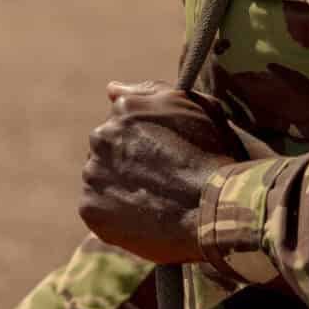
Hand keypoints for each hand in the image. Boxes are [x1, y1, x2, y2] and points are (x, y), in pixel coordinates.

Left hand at [77, 80, 246, 264]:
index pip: (122, 123)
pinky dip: (114, 216)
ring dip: (119, 188)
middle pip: (107, 150)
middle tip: (159, 182)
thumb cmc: (214, 155)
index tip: (163, 157)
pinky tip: (143, 219)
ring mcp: (94, 173)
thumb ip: (150, 92)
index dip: (144, 142)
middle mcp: (101, 136)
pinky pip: (97, 210)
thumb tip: (111, 89)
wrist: (217, 205)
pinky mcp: (91, 208)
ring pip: (100, 179)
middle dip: (127, 162)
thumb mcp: (195, 107)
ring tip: (154, 202)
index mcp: (123, 108)